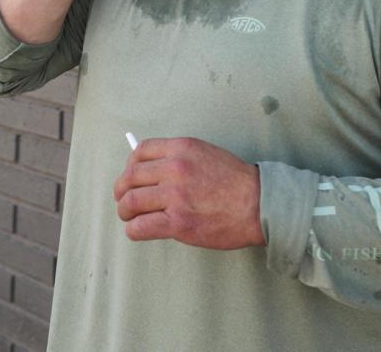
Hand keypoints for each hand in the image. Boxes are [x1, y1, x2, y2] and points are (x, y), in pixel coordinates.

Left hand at [113, 137, 264, 249]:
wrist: (259, 204)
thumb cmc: (235, 182)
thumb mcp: (205, 154)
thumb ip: (178, 158)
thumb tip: (149, 171)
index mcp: (181, 149)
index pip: (141, 151)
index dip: (129, 165)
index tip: (130, 176)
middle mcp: (174, 169)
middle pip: (130, 177)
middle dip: (121, 190)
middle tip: (123, 200)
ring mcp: (175, 196)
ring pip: (131, 202)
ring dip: (125, 211)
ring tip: (129, 217)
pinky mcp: (178, 223)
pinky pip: (141, 226)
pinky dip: (133, 230)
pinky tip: (138, 230)